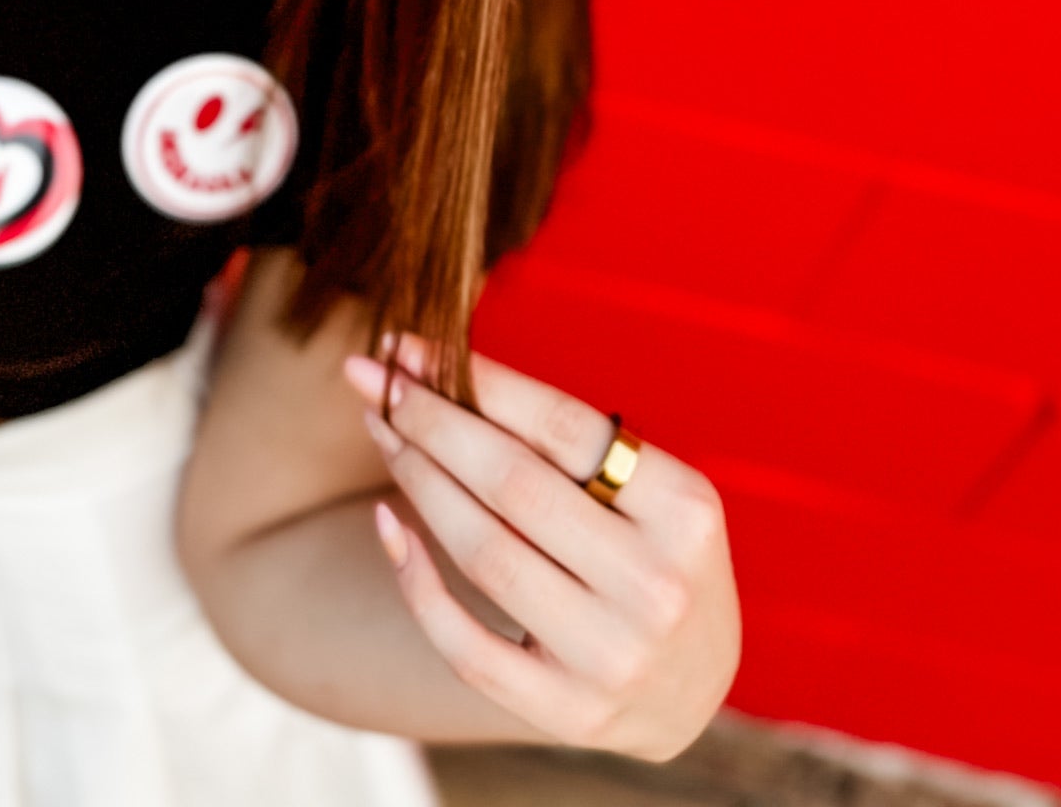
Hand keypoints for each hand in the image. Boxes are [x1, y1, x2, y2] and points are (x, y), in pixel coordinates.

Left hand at [343, 335, 738, 759]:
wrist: (689, 688)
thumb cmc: (651, 555)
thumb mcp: (648, 492)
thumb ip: (562, 440)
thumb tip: (432, 366)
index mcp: (684, 510)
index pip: (560, 425)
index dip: (475, 379)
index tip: (406, 348)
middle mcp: (655, 585)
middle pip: (511, 483)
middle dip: (428, 422)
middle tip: (371, 379)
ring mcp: (611, 656)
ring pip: (482, 552)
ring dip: (415, 480)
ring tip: (379, 431)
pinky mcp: (566, 712)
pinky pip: (464, 643)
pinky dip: (414, 579)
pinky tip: (389, 522)